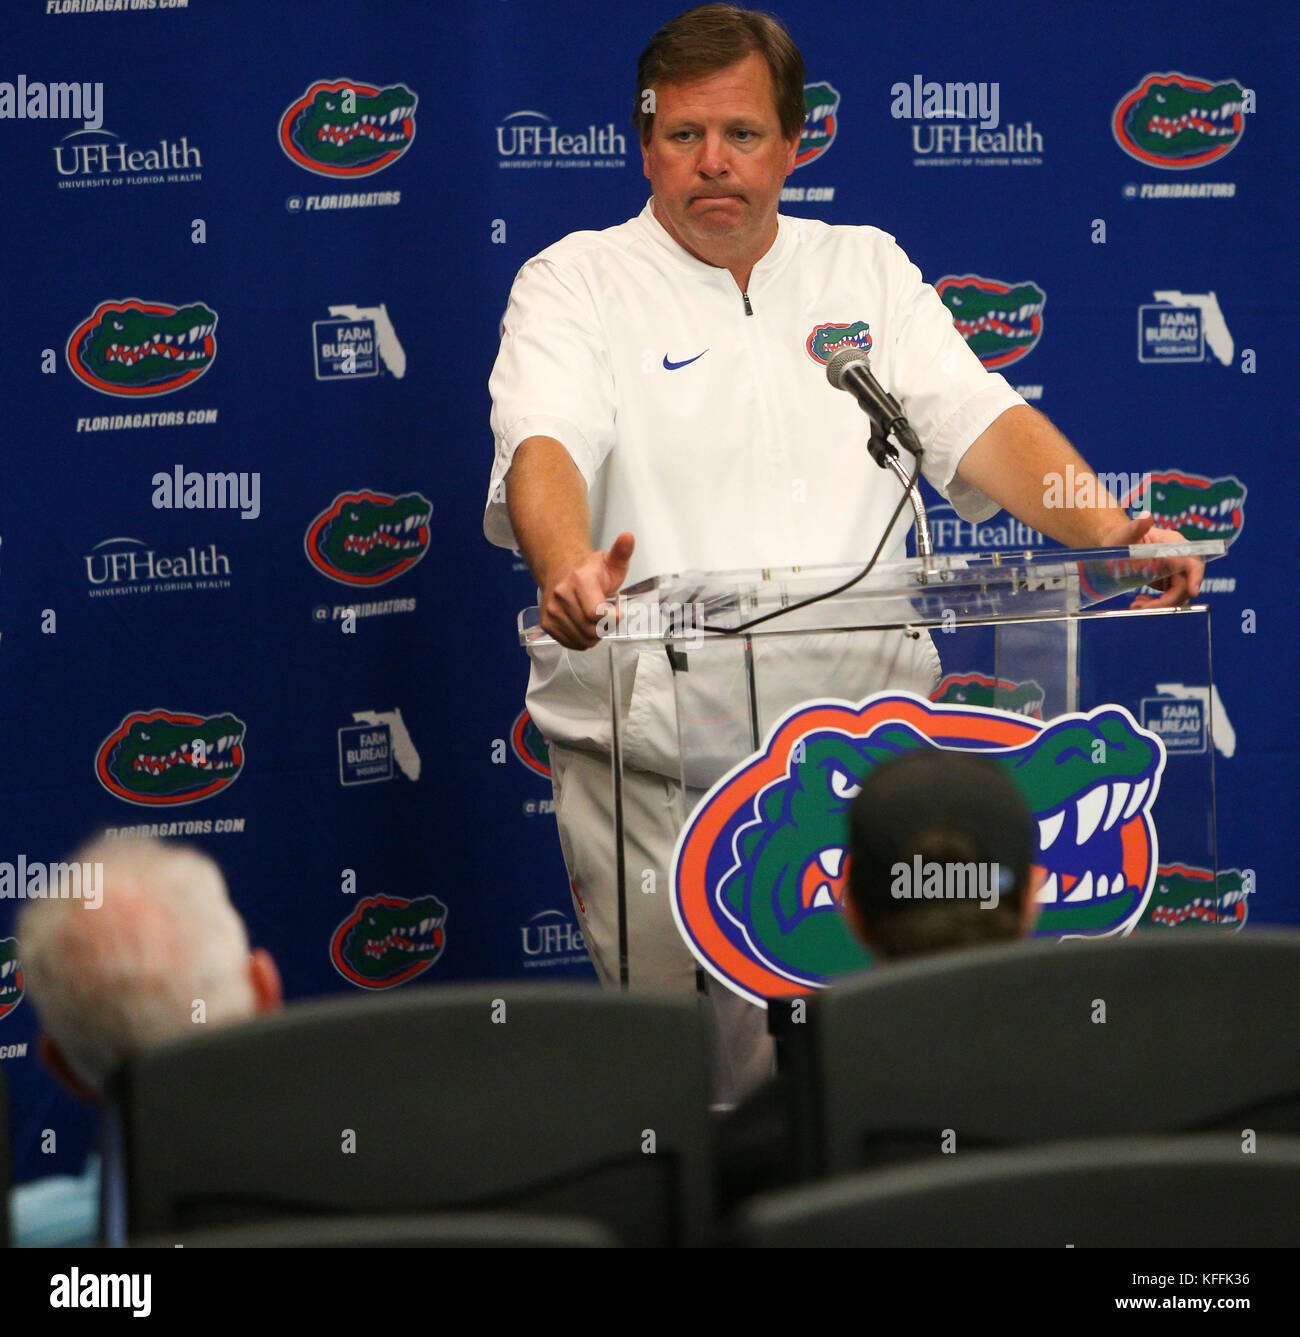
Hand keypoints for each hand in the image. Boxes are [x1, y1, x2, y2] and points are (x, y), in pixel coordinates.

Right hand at [539, 532, 635, 648]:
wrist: (563, 572)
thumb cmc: (591, 571)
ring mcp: (552, 610)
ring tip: (595, 620)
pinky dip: (582, 640)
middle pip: (591, 630)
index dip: (612, 617)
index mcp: (579, 579)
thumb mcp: (611, 562)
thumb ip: (621, 552)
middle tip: (606, 615)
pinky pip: (572, 644)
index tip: (617, 611)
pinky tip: (584, 625)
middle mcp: (561, 594)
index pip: (596, 613)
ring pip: (583, 640)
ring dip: (594, 635)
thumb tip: (628, 537)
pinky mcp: (546, 623)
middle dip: (605, 627)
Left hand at [1100, 512, 1202, 608]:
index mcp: (1173, 544)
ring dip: (1159, 605)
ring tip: (1136, 605)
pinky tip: (1139, 603)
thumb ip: (1135, 527)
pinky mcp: (1168, 580)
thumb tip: (1146, 516)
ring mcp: (1174, 570)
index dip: (1196, 576)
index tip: (1193, 592)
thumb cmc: (1120, 538)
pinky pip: (1169, 597)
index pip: (1193, 561)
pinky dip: (1155, 604)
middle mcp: (1178, 558)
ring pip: (1178, 595)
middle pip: (1185, 584)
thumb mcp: (1124, 534)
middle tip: (1142, 608)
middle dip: (1167, 600)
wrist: (1116, 545)